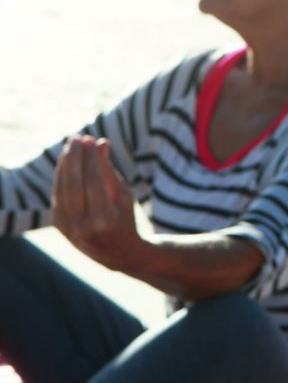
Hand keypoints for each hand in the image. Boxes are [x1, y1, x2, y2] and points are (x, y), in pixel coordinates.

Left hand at [52, 136, 144, 270]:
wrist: (117, 253)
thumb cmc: (125, 219)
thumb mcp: (124, 196)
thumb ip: (109, 171)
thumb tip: (100, 143)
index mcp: (105, 219)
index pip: (93, 181)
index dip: (91, 159)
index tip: (92, 141)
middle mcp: (83, 225)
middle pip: (73, 184)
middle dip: (74, 158)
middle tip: (78, 138)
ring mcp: (68, 228)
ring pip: (62, 189)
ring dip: (65, 164)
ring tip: (72, 146)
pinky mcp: (59, 226)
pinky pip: (58, 196)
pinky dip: (61, 176)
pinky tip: (67, 161)